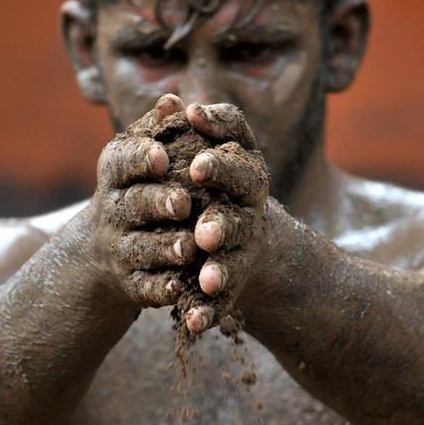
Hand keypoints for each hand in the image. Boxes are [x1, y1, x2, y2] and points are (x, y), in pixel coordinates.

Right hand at [91, 95, 195, 307]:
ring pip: (141, 248)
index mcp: (116, 174)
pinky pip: (146, 288)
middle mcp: (113, 211)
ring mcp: (121, 249)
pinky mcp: (132, 283)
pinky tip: (182, 288)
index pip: (122, 162)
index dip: (141, 159)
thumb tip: (173, 99)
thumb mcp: (143, 154)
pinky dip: (162, 289)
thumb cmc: (139, 186)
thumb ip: (158, 130)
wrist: (108, 247)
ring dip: (165, 248)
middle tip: (182, 203)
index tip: (163, 156)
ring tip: (190, 247)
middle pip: (134, 206)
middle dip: (157, 203)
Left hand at [183, 101, 268, 333]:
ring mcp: (245, 249)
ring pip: (234, 259)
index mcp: (245, 175)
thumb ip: (200, 131)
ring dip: (221, 270)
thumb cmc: (224, 187)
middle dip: (221, 219)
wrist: (252, 241)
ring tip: (207, 281)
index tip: (195, 155)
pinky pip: (223, 301)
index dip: (219, 156)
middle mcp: (250, 210)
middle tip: (203, 228)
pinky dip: (208, 313)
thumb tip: (171, 101)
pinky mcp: (235, 283)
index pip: (237, 159)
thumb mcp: (215, 154)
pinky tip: (193, 323)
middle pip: (238, 213)